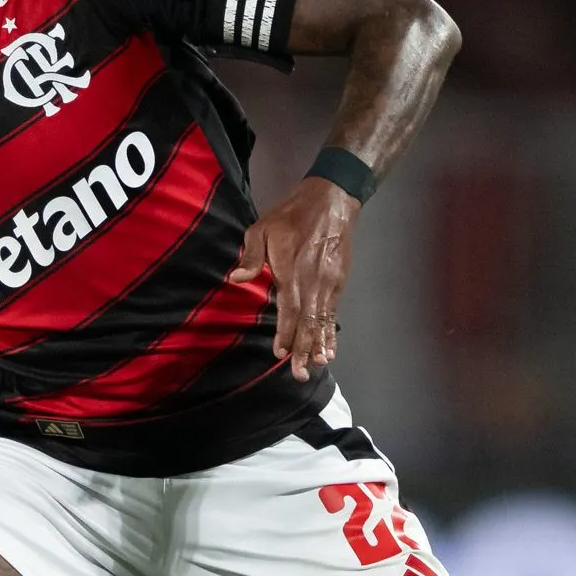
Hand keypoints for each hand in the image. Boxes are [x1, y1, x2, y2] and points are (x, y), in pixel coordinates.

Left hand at [227, 176, 357, 381]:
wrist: (332, 201)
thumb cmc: (290, 216)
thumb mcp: (262, 228)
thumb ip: (251, 256)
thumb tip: (236, 279)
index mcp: (292, 271)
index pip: (289, 309)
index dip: (285, 332)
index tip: (279, 353)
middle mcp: (313, 281)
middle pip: (308, 321)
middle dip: (303, 349)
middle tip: (299, 374)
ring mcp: (329, 283)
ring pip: (323, 319)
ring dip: (319, 345)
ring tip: (316, 366)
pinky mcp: (339, 281)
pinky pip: (333, 311)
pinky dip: (331, 331)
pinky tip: (330, 349)